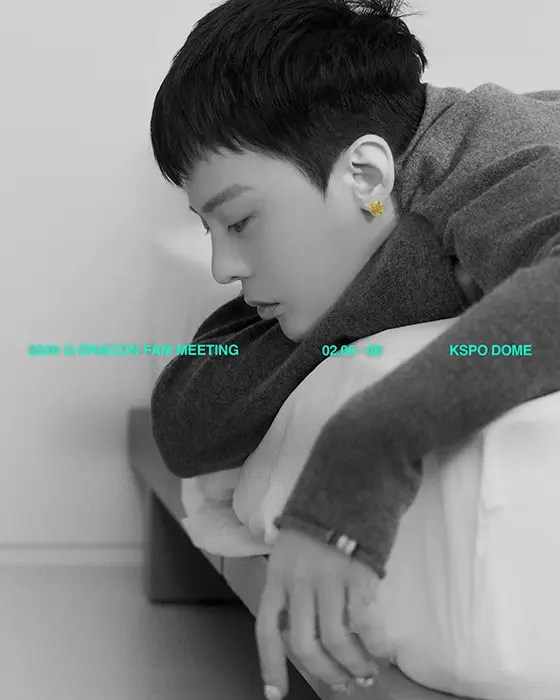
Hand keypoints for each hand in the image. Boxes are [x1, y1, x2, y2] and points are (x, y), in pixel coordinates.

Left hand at [255, 528, 391, 697]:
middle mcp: (299, 582)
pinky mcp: (357, 576)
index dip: (270, 665)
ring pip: (336, 641)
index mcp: (278, 575)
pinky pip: (366, 624)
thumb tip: (307, 624)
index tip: (276, 694)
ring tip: (367, 671)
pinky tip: (384, 650)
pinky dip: (377, 645)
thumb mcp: (292, 548)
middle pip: (304, 644)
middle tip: (342, 683)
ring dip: (354, 665)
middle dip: (324, 672)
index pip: (266, 629)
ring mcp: (328, 579)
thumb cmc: (320, 518)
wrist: (348, 482)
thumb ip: (292, 583)